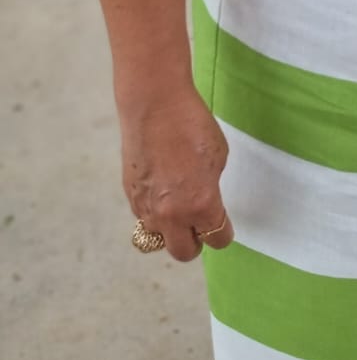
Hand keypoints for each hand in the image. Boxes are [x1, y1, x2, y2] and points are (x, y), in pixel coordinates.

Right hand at [120, 86, 233, 259]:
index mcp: (201, 205)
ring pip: (159, 238)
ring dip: (170, 228)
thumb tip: (206, 200)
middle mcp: (171, 215)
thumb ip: (212, 188)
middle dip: (194, 241)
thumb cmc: (193, 125)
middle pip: (184, 253)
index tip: (224, 224)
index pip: (217, 239)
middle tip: (200, 223)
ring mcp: (146, 208)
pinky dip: (154, 212)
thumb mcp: (218, 157)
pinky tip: (161, 188)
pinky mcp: (129, 196)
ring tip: (178, 202)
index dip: (223, 232)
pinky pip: (144, 218)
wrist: (154, 106)